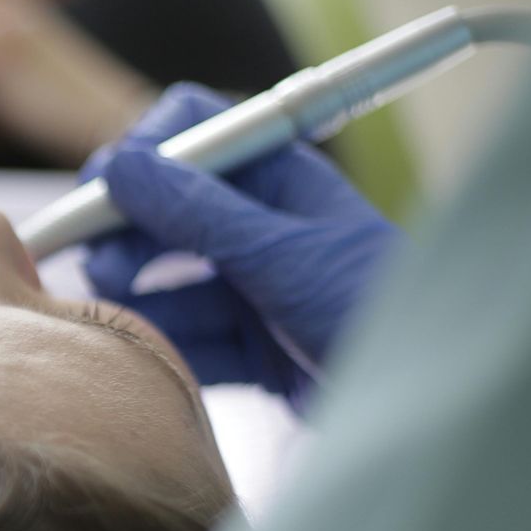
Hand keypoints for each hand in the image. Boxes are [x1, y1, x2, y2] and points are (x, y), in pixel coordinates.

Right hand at [83, 84, 403, 405]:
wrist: (437, 398)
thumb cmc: (378, 309)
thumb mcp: (282, 255)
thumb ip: (198, 213)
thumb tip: (122, 167)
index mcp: (279, 177)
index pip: (194, 131)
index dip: (142, 152)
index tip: (100, 191)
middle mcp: (262, 225)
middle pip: (167, 211)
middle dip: (125, 232)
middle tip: (92, 264)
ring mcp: (257, 287)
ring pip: (170, 279)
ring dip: (135, 294)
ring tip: (108, 314)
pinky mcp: (254, 348)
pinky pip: (189, 338)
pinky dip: (162, 346)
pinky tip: (140, 356)